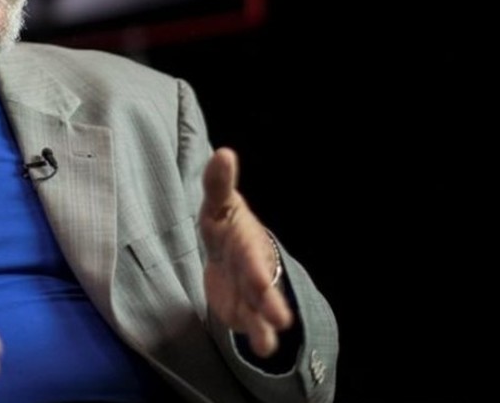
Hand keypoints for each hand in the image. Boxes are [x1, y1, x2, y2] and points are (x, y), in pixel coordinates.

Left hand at [199, 147, 294, 357]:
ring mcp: (250, 292)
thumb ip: (218, 183)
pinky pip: (251, 323)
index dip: (255, 268)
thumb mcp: (218, 203)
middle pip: (261, 286)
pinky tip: (263, 347)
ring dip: (265, 324)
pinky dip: (257, 335)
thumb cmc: (226, 224)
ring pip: (260, 309)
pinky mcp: (242, 310)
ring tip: (269, 342)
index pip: (251, 256)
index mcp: (246, 242)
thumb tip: (224, 153)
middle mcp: (254, 269)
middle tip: (280, 318)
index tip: (260, 280)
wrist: (230, 251)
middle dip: (268, 300)